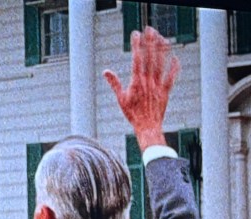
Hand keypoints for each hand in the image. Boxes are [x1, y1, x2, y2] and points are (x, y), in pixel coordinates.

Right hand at [103, 27, 178, 151]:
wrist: (147, 127)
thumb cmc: (132, 115)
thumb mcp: (120, 99)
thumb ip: (114, 83)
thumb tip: (106, 72)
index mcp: (136, 82)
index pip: (137, 59)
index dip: (136, 45)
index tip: (136, 35)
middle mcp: (148, 81)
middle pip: (150, 57)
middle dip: (150, 42)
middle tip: (150, 29)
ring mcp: (158, 85)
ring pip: (161, 63)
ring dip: (162, 49)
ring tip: (161, 38)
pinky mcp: (166, 91)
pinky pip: (171, 76)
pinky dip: (174, 67)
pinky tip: (175, 58)